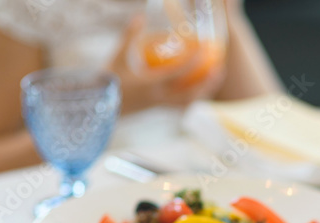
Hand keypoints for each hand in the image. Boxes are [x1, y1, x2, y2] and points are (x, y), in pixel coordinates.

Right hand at [108, 16, 225, 113]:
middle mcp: (158, 98)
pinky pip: (182, 105)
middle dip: (207, 83)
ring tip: (214, 78)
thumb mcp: (118, 56)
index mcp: (149, 85)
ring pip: (188, 102)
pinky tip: (200, 86)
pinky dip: (194, 96)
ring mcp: (159, 106)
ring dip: (204, 91)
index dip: (192, 62)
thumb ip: (129, 36)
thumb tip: (139, 16)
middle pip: (190, 94)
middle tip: (219, 68)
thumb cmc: (108, 81)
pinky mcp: (159, 109)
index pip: (177, 73)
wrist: (100, 107)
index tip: (203, 49)